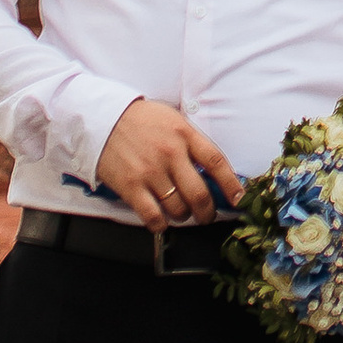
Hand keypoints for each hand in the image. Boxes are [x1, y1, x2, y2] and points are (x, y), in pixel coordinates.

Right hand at [97, 97, 239, 234]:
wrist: (103, 118)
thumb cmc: (141, 120)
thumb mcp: (173, 120)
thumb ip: (192, 143)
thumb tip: (212, 173)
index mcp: (185, 134)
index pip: (216, 163)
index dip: (232, 185)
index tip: (240, 200)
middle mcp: (170, 153)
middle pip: (200, 194)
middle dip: (207, 212)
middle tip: (206, 216)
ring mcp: (150, 171)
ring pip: (178, 208)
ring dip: (183, 216)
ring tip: (180, 212)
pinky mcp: (131, 186)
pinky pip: (153, 216)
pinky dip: (161, 224)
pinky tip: (161, 220)